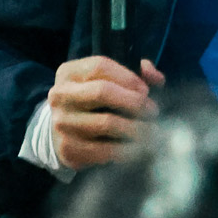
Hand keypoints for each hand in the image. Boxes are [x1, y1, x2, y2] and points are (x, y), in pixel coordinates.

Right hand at [48, 55, 165, 169]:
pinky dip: (126, 150)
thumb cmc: (92, 102)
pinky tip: (137, 148)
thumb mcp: (107, 80)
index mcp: (68, 73)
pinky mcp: (68, 149)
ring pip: (106, 123)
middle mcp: (60, 95)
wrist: (62, 132)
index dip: (128, 78)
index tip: (146, 91)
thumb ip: (134, 73)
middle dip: (134, 102)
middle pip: (101, 92)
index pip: (100, 67)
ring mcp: (62, 123)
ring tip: (150, 131)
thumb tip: (157, 78)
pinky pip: (104, 150)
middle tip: (152, 111)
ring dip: (135, 128)